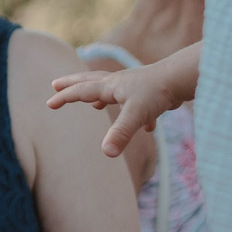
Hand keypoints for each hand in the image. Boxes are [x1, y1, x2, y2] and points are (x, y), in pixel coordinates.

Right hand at [47, 62, 189, 157]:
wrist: (181, 78)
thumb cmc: (157, 92)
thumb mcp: (135, 115)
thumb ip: (120, 133)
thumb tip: (106, 153)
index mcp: (110, 87)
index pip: (81, 91)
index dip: (65, 97)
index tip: (49, 103)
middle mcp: (119, 84)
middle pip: (89, 81)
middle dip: (72, 84)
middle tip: (55, 84)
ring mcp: (134, 87)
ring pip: (111, 90)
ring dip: (99, 95)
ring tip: (94, 104)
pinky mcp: (149, 94)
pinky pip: (136, 103)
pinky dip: (135, 113)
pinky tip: (145, 126)